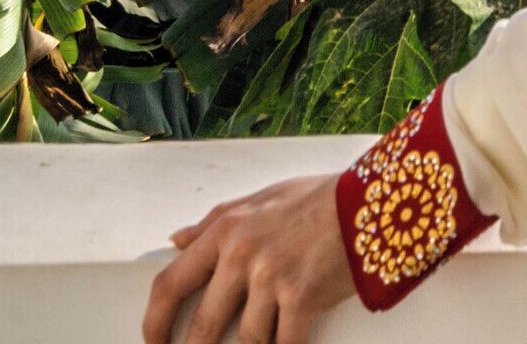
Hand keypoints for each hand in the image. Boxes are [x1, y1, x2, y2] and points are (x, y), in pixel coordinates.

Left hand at [144, 169, 354, 343]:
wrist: (374, 200)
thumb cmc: (321, 197)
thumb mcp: (262, 198)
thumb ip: (215, 220)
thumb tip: (175, 240)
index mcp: (225, 229)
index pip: (170, 283)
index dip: (155, 321)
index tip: (153, 341)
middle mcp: (242, 255)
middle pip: (204, 326)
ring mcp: (271, 278)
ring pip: (248, 340)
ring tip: (263, 343)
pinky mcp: (302, 297)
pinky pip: (285, 343)